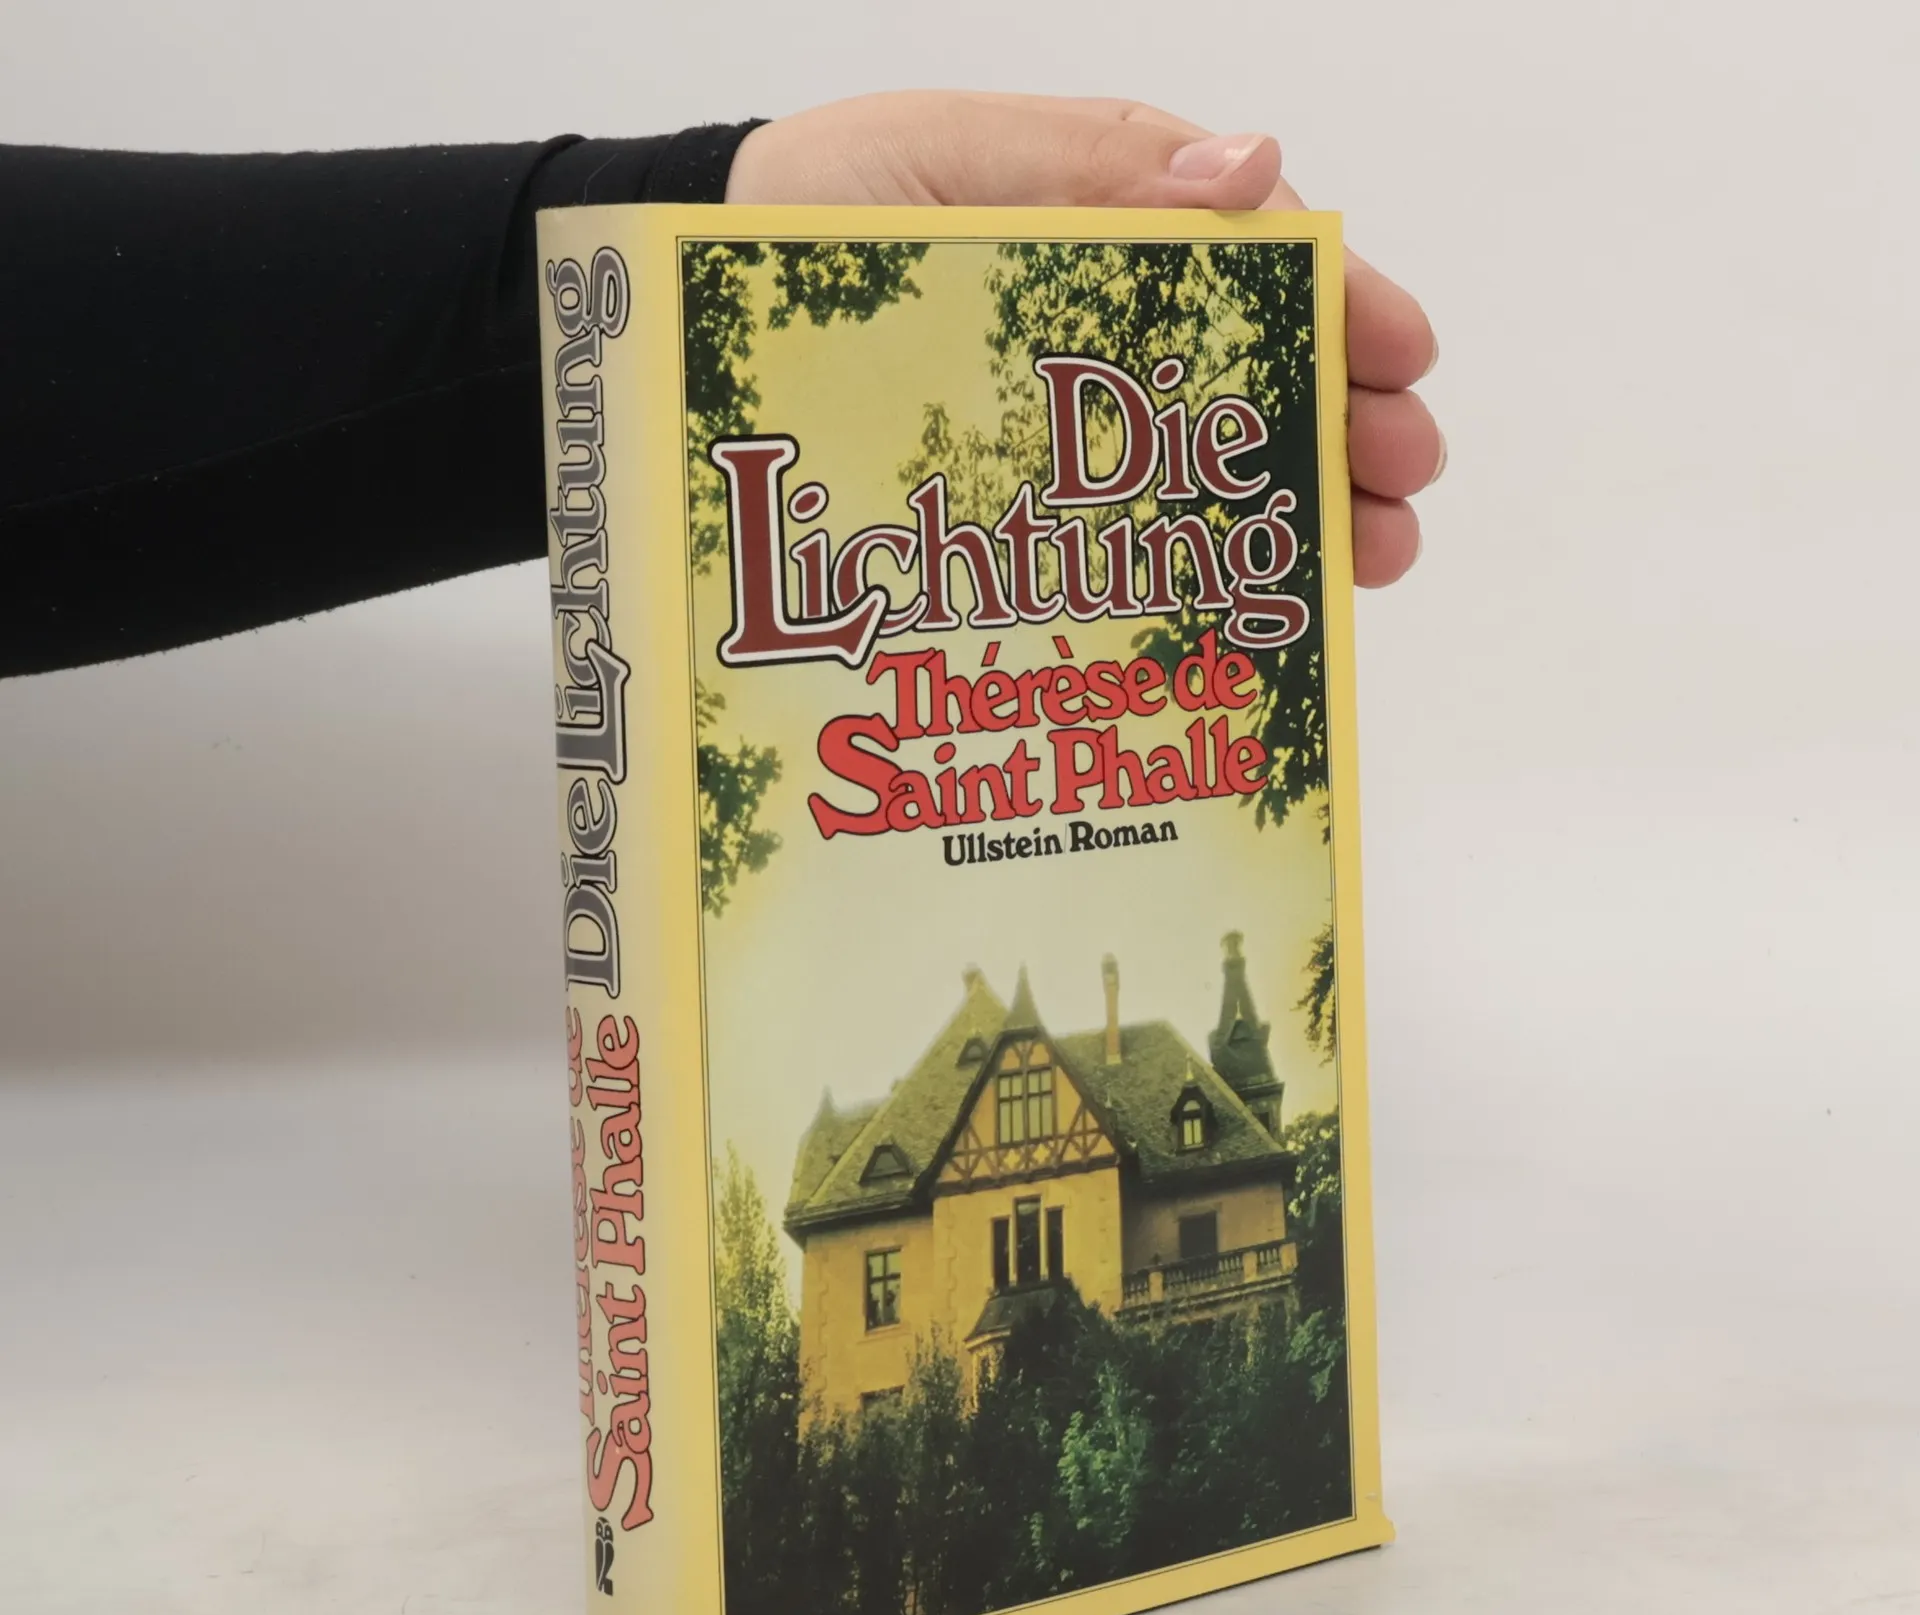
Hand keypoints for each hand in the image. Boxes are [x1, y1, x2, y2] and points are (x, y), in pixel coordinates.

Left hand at [728, 92, 1440, 587]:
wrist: (695, 313)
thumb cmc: (805, 215)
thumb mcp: (938, 160)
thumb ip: (1084, 168)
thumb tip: (1254, 173)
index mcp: (1103, 230)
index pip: (1251, 267)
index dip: (1338, 309)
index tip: (1402, 357)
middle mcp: (1100, 337)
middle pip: (1252, 381)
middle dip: (1343, 426)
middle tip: (1402, 483)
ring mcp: (1065, 432)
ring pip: (1208, 472)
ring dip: (1300, 510)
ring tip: (1371, 558)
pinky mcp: (1018, 512)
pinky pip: (1123, 544)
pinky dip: (1198, 574)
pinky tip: (1252, 608)